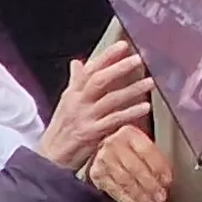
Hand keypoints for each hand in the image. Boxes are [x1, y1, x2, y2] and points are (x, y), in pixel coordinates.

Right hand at [34, 42, 152, 174]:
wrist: (51, 155)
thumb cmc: (63, 126)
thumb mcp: (67, 101)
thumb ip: (76, 81)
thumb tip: (78, 62)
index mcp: (73, 92)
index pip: (89, 70)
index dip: (106, 57)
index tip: (122, 45)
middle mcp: (78, 102)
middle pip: (98, 81)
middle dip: (118, 68)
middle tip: (138, 59)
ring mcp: (85, 117)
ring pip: (109, 100)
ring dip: (131, 90)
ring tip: (150, 82)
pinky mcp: (92, 133)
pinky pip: (113, 120)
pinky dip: (130, 113)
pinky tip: (145, 106)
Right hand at [87, 127, 171, 201]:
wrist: (107, 147)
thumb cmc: (133, 149)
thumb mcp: (145, 145)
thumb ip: (156, 159)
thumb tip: (166, 180)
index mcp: (130, 133)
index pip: (147, 151)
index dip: (159, 167)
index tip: (168, 181)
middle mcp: (113, 144)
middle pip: (135, 168)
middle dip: (150, 186)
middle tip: (161, 198)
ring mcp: (102, 159)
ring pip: (124, 180)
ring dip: (140, 196)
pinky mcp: (96, 173)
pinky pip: (112, 189)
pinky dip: (126, 201)